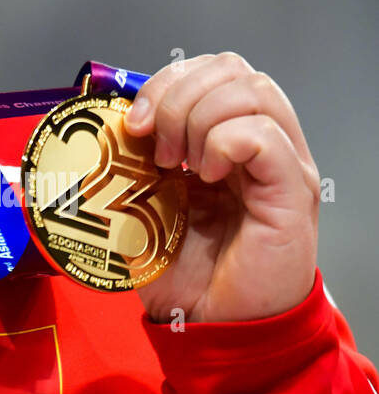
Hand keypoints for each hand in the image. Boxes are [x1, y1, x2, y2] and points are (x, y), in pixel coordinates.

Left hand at [123, 52, 320, 323]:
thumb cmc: (182, 270)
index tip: (132, 122)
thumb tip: (101, 126)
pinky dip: (222, 143)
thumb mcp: (142, 201)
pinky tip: (202, 177)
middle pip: (233, 68)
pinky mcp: (292, 191)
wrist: (209, 326)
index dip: (166, 81)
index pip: (211, 70)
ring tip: (179, 164)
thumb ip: (131, 159)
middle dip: (178, 92)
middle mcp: (263, 143)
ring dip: (198, 116)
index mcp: (228, 139)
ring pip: (252, 90)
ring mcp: (282, 165)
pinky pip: (263, 134)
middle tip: (154, 144)